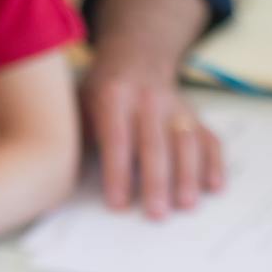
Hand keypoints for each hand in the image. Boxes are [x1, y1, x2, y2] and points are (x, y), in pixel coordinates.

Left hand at [81, 0, 223, 218]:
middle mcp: (148, 99)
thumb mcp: (79, 107)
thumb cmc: (98, 95)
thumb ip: (75, 140)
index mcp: (113, 96)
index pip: (117, 138)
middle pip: (154, 144)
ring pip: (186, 141)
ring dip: (188, 175)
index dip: (118, 172)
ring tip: (186, 205)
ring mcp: (176, 106)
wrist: (136, 58)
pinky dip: (214, 163)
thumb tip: (56, 183)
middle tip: (157, 214)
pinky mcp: (195, 116)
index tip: (118, 204)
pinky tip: (215, 187)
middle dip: (156, 181)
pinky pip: (209, 138)